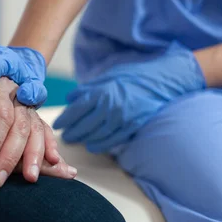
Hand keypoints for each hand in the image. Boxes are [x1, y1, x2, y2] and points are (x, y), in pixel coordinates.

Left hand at [54, 44, 205, 152]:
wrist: (164, 81)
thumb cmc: (134, 75)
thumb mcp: (108, 76)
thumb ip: (89, 89)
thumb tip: (71, 98)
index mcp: (102, 92)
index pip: (77, 110)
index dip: (65, 119)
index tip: (58, 124)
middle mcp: (109, 108)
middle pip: (84, 125)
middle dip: (72, 132)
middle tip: (64, 136)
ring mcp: (122, 120)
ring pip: (96, 135)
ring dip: (83, 139)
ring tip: (76, 140)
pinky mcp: (132, 127)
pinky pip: (112, 140)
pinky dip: (100, 144)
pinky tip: (92, 145)